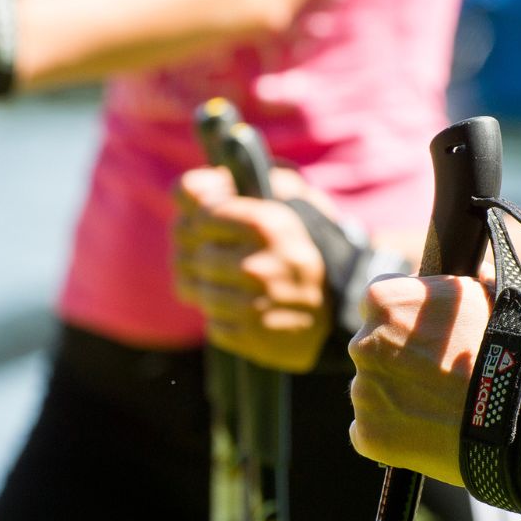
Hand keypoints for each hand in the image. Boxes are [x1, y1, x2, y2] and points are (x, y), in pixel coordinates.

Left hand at [173, 166, 333, 371]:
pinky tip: (245, 309)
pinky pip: (213, 325)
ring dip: (212, 289)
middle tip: (223, 259)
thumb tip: (184, 190)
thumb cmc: (296, 247)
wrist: (336, 308)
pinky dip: (224, 318)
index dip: (204, 220)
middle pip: (195, 256)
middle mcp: (259, 265)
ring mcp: (256, 305)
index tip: (216, 226)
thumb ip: (231, 184)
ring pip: (200, 292)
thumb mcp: (282, 199)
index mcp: (267, 224)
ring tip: (236, 286)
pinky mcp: (253, 336)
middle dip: (205, 257)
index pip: (202, 214)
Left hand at [347, 274, 490, 485]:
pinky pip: (370, 429)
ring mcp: (364, 392)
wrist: (520, 412)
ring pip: (372, 389)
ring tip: (436, 405)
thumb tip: (467, 269)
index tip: (423, 334)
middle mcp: (364, 344)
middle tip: (435, 372)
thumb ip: (454, 283)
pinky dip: (390, 431)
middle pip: (371, 347)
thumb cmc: (505, 348)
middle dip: (396, 357)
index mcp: (383, 302)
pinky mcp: (369, 434)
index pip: (376, 303)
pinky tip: (422, 429)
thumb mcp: (483, 295)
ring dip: (395, 395)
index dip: (401, 317)